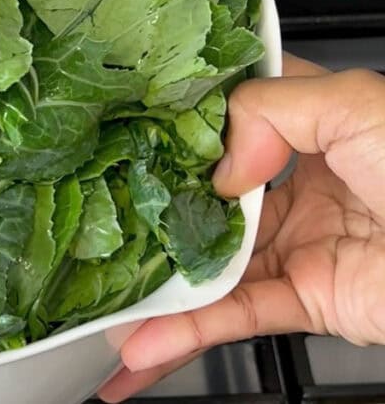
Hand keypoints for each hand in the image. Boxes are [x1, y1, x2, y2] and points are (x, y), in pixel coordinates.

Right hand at [99, 55, 384, 401]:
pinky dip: (185, 334)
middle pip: (203, 194)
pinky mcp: (305, 299)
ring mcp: (296, 242)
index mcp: (309, 123)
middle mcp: (294, 181)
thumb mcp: (357, 105)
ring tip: (100, 299)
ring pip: (209, 262)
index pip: (225, 116)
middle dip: (149, 208)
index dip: (174, 121)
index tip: (120, 128)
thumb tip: (217, 168)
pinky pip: (235, 315)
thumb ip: (270, 113)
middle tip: (92, 215)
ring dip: (155, 287)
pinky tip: (142, 344)